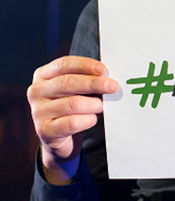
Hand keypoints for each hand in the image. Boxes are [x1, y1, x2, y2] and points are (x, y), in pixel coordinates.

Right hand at [27, 56, 118, 183]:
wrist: (59, 136)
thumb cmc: (72, 107)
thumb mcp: (77, 89)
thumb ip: (87, 79)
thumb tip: (108, 77)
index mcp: (43, 76)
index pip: (63, 64)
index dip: (84, 65)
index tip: (103, 69)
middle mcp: (36, 91)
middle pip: (68, 83)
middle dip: (94, 83)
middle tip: (113, 86)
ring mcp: (38, 111)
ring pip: (73, 104)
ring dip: (94, 105)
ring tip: (101, 106)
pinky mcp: (45, 130)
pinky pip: (72, 123)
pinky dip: (88, 120)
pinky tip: (92, 119)